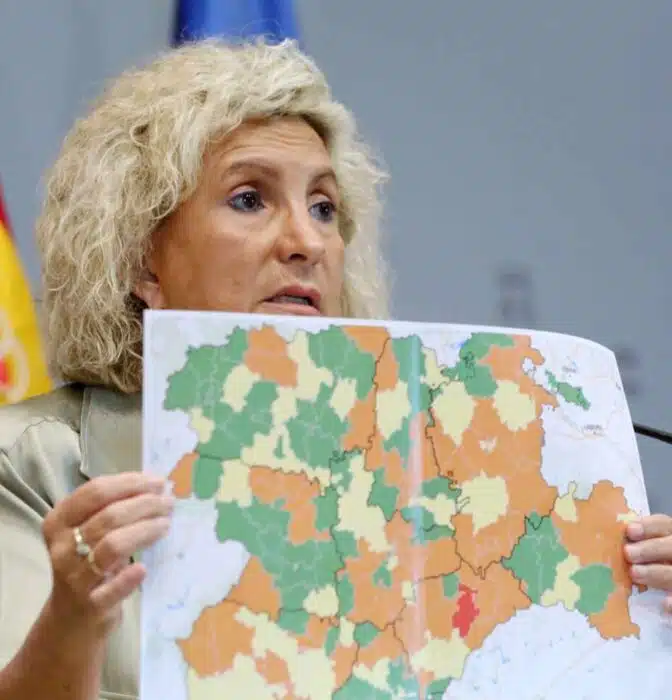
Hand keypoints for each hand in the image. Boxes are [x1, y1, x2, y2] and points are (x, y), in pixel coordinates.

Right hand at [41, 472, 173, 634]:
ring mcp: (74, 577)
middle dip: (145, 505)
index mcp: (59, 521)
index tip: (158, 483)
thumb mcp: (90, 532)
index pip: (96, 491)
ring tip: (166, 524)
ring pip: (113, 545)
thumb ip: (114, 508)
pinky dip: (128, 578)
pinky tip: (143, 568)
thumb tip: (156, 487)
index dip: (130, 483)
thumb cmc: (88, 564)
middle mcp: (62, 547)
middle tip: (169, 503)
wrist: (72, 619)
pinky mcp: (91, 604)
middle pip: (109, 516)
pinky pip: (112, 588)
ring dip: (145, 530)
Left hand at [625, 514, 671, 611]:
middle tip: (628, 553)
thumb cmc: (644, 561)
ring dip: (657, 573)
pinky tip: (664, 604)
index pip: (663, 524)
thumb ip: (633, 541)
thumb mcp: (642, 546)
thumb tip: (606, 537)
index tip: (629, 530)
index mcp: (669, 535)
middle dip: (651, 549)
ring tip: (634, 573)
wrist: (662, 586)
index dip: (648, 526)